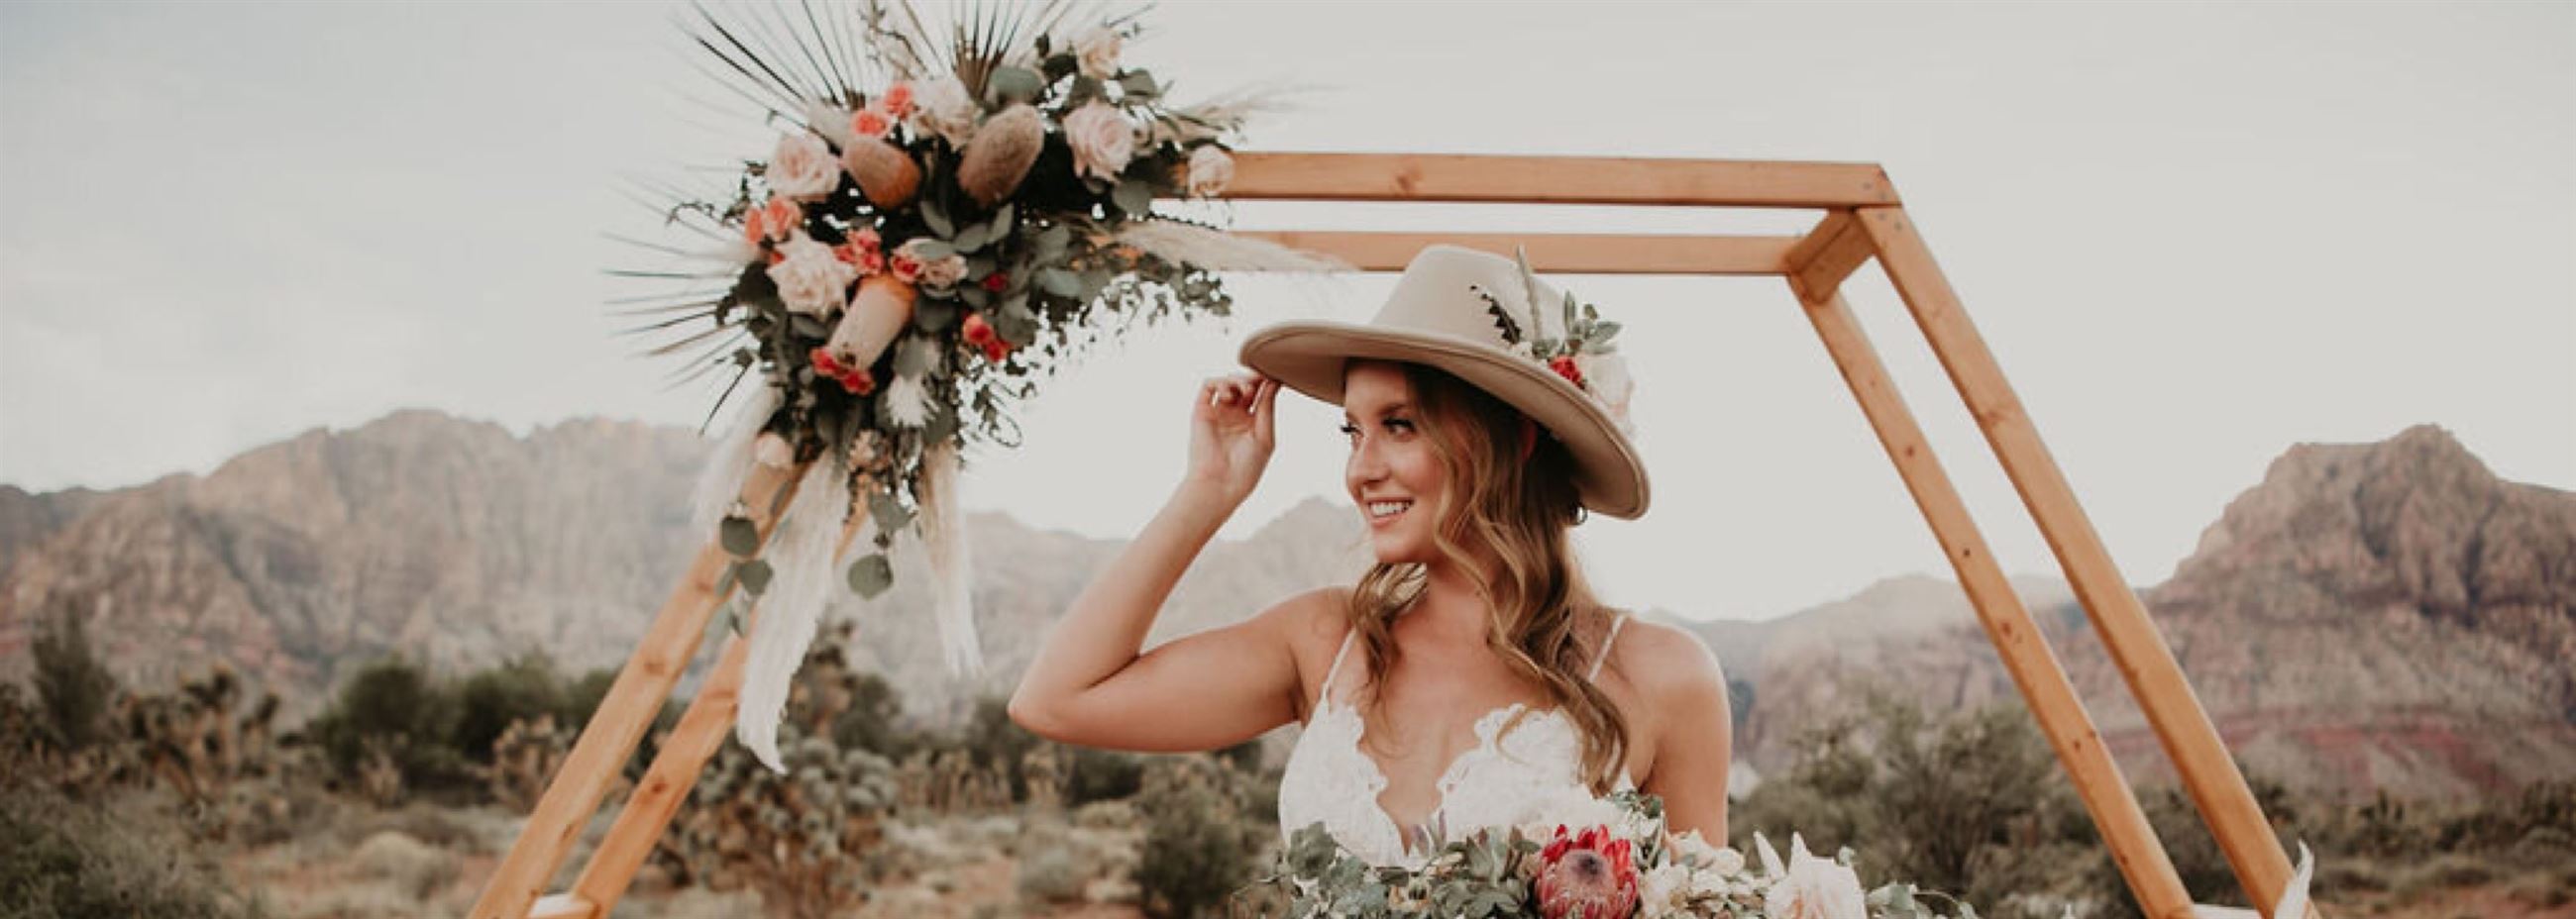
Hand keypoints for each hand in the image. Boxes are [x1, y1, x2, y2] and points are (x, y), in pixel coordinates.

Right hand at [1184, 372, 1277, 507]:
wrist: (1221, 484)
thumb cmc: (1246, 468)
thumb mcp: (1265, 435)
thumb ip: (1267, 407)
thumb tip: (1275, 381)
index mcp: (1252, 423)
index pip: (1260, 395)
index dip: (1266, 383)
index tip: (1275, 376)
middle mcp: (1234, 416)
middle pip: (1244, 385)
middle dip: (1252, 378)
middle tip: (1259, 381)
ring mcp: (1217, 413)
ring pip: (1226, 382)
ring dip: (1237, 379)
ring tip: (1245, 391)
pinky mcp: (1201, 412)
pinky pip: (1207, 386)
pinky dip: (1219, 382)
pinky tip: (1228, 395)